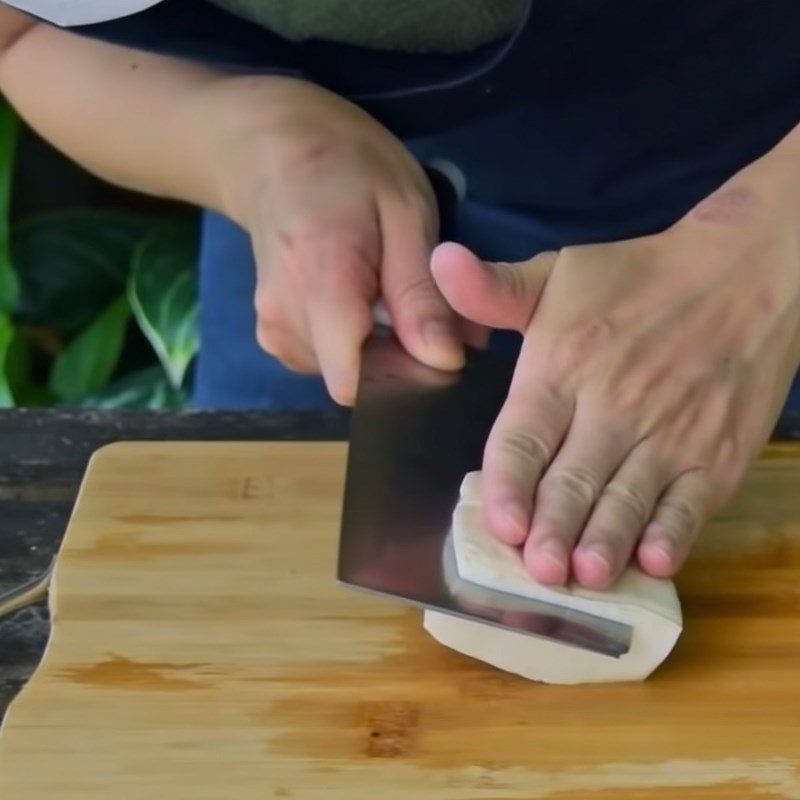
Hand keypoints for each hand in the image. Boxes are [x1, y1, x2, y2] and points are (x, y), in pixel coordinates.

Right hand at [209, 77, 464, 403]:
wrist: (273, 151)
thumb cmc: (347, 167)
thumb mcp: (405, 213)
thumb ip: (420, 292)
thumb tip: (445, 361)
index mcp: (319, 285)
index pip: (357, 383)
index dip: (407, 378)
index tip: (439, 351)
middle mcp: (284, 322)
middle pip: (359, 380)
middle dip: (404, 357)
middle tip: (430, 307)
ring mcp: (274, 333)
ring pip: (347, 373)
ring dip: (384, 348)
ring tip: (396, 294)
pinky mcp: (275, 337)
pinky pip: (331, 361)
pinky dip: (359, 342)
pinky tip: (368, 301)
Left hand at [433, 179, 799, 587]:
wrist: (746, 273)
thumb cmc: (639, 278)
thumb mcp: (558, 273)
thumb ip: (493, 288)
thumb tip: (439, 263)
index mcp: (562, 368)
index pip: (525, 437)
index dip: (509, 483)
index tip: (499, 523)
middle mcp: (613, 407)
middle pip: (573, 480)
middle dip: (553, 529)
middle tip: (538, 569)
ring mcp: (669, 434)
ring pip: (628, 499)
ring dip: (607, 540)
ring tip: (586, 576)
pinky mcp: (716, 454)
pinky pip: (692, 503)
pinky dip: (675, 533)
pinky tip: (657, 562)